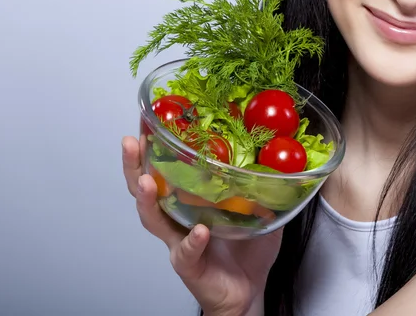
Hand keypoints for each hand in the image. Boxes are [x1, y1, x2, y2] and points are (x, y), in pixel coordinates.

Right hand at [122, 135, 281, 315]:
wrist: (248, 290)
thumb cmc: (247, 249)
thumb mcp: (258, 208)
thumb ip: (264, 183)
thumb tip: (283, 156)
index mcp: (191, 200)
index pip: (166, 170)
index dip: (153, 149)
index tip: (148, 125)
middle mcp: (178, 218)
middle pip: (146, 189)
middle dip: (134, 165)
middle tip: (131, 143)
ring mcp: (180, 241)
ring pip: (153, 219)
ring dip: (147, 199)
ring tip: (146, 181)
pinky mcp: (189, 265)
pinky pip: (186, 252)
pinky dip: (191, 241)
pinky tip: (198, 232)